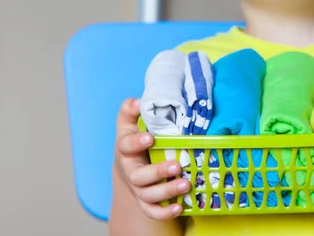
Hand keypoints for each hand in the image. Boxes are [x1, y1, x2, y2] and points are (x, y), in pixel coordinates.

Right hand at [114, 98, 190, 219]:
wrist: (127, 164)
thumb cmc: (133, 139)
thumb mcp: (129, 122)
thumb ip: (131, 109)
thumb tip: (139, 100)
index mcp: (126, 149)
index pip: (126, 146)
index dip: (136, 142)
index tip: (150, 137)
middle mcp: (131, 171)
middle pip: (138, 177)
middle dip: (157, 173)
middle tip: (176, 166)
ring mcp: (138, 188)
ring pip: (148, 195)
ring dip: (167, 192)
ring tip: (186, 184)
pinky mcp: (145, 201)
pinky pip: (152, 211)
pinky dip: (164, 212)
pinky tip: (180, 207)